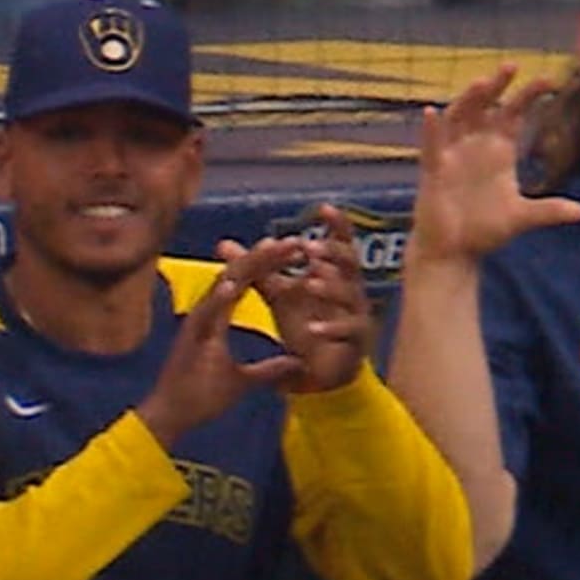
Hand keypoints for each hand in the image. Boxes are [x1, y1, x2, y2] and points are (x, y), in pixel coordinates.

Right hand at [135, 241, 307, 445]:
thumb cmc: (201, 397)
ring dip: (250, 265)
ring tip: (274, 246)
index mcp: (217, 317)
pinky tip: (233, 283)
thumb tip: (297, 365)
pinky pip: (205, 314)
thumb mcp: (244, 381)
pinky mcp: (187, 338)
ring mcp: (196, 322)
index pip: (248, 282)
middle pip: (240, 274)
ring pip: (224, 284)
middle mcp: (206, 312)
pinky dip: (218, 298)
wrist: (172, 417)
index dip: (270, 264)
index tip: (296, 251)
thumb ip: (269, 369)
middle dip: (268, 256)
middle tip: (296, 241)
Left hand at [252, 205, 372, 393]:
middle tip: (311, 248)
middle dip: (333, 253)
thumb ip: (256, 269)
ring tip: (311, 282)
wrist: (318, 372)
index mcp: (334, 273)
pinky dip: (330, 328)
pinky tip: (313, 329)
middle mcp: (350, 289)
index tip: (322, 208)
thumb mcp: (277, 295)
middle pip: (351, 262)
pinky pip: (347, 331)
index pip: (340, 242)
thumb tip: (223, 244)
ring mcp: (356, 314)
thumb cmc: (304, 326)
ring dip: (330, 287)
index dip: (336, 224)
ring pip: (350, 294)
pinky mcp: (356, 341)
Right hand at [409, 66, 579, 267]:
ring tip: (482, 83)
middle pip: (486, 106)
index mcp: (499, 150)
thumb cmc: (483, 230)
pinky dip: (431, 130)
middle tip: (512, 65)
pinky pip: (432, 146)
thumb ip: (548, 211)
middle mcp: (476, 145)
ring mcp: (453, 154)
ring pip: (459, 117)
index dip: (529, 96)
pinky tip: (431, 113)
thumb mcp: (520, 217)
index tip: (550, 80)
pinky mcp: (435, 170)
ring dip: (468, 100)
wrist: (454, 252)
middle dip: (498, 86)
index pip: (515, 114)